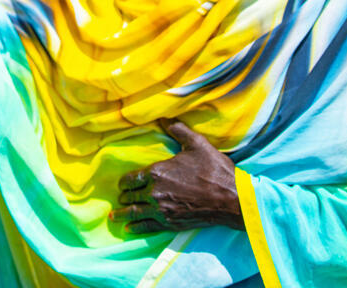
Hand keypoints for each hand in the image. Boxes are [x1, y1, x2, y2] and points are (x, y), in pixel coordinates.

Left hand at [110, 119, 243, 233]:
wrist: (232, 199)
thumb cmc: (214, 170)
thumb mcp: (197, 144)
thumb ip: (178, 130)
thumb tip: (165, 117)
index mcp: (157, 172)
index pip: (131, 179)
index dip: (124, 182)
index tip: (122, 184)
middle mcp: (155, 192)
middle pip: (130, 196)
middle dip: (124, 196)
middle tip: (121, 197)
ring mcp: (162, 210)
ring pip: (134, 213)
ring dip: (123, 214)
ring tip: (114, 216)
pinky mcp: (170, 224)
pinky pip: (147, 227)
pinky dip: (135, 228)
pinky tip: (129, 229)